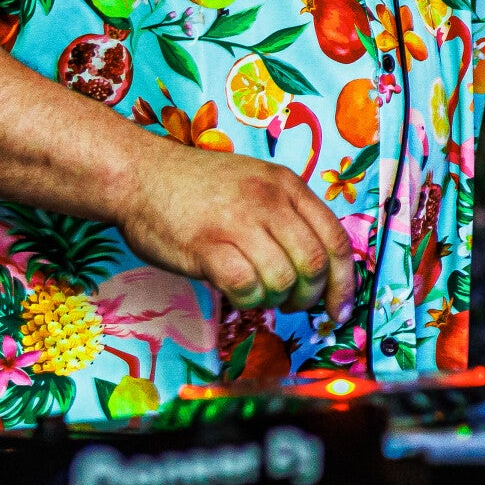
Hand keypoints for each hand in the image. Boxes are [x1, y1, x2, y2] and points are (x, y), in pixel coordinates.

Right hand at [116, 138, 356, 324]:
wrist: (140, 175)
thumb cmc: (197, 187)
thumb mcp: (255, 184)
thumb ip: (287, 216)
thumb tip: (318, 270)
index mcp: (286, 184)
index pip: (335, 238)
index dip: (344, 282)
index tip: (338, 310)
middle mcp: (268, 200)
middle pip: (313, 263)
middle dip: (309, 296)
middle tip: (291, 304)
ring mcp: (237, 221)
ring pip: (283, 279)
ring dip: (274, 299)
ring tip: (257, 292)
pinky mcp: (207, 246)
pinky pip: (246, 287)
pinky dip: (248, 300)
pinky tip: (236, 292)